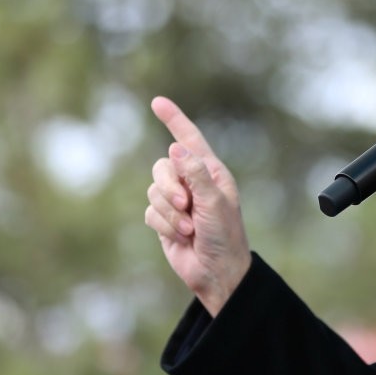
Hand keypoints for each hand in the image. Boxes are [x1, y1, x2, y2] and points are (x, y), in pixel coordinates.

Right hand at [145, 96, 250, 315]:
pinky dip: (164, 226)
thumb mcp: (214, 203)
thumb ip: (195, 174)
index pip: (190, 139)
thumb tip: (175, 147)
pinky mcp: (164, 219)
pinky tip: (181, 237)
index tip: (158, 102)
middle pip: (162, 167)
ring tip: (190, 228)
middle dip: (169, 187)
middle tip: (186, 206)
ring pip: (153, 190)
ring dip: (169, 213)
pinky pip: (150, 212)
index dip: (174, 120)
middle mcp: (193, 182)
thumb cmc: (225, 236)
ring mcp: (177, 200)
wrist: (216, 272)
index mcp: (211, 172)